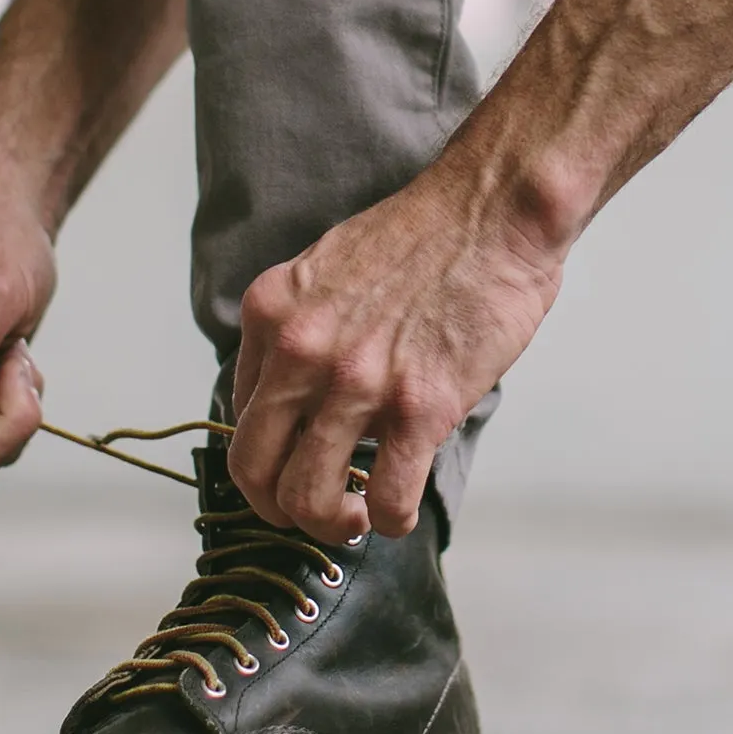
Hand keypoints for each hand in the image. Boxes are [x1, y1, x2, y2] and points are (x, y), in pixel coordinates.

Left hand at [229, 163, 564, 541]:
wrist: (492, 209)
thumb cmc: (428, 234)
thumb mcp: (330, 268)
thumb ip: (306, 327)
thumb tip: (307, 392)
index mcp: (272, 312)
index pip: (239, 414)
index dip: (269, 454)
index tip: (298, 462)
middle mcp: (300, 351)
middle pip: (254, 470)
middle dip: (279, 508)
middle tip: (315, 509)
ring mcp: (356, 382)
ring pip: (307, 499)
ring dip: (332, 524)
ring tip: (358, 515)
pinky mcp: (417, 408)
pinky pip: (385, 499)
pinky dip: (391, 521)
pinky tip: (401, 510)